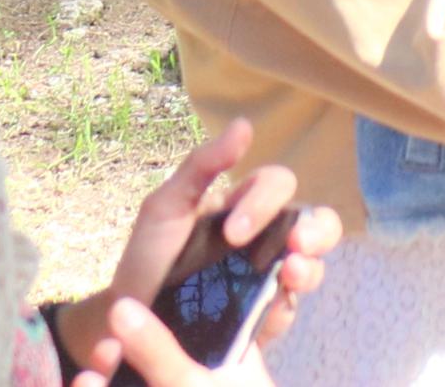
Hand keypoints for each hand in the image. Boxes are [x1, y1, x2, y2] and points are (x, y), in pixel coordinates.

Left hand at [74, 118, 336, 381]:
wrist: (126, 320)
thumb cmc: (147, 257)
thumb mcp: (165, 207)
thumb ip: (201, 166)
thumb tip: (245, 124)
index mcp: (246, 206)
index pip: (278, 186)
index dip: (264, 203)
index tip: (233, 233)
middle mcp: (267, 240)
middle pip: (317, 223)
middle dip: (318, 231)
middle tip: (297, 245)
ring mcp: (268, 280)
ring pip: (311, 267)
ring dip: (310, 268)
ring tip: (291, 276)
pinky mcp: (261, 318)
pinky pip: (288, 311)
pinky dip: (285, 309)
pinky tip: (270, 312)